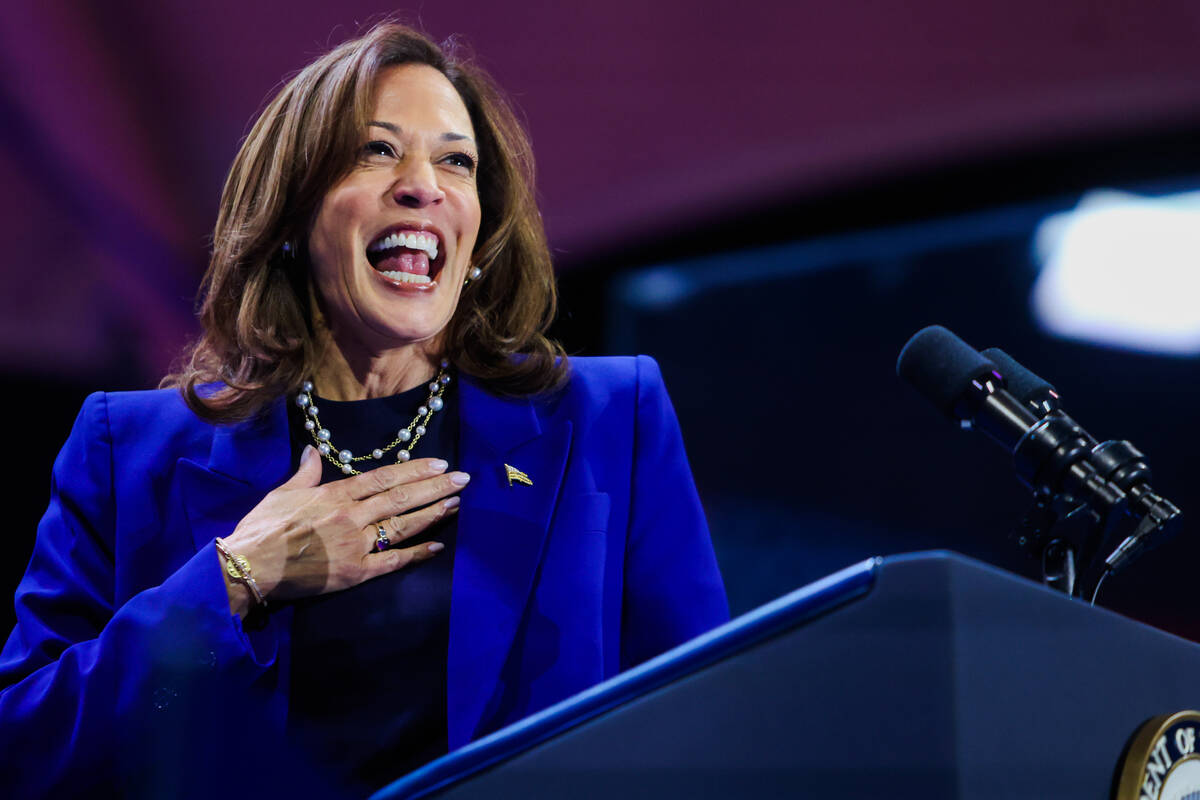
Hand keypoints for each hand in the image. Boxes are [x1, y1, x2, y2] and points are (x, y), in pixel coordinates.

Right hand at [218, 445, 468, 616]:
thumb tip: (312, 450)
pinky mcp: (355, 573)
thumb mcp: (282, 493)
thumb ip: (305, 473)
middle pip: (401, 498)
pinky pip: (391, 562)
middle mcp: (351, 516)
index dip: (415, 469)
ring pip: (401, 526)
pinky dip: (416, 554)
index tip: (440, 463)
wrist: (249, 567)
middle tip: (463, 478)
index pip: (384, 478)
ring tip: (456, 504)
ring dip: (431, 514)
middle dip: (435, 486)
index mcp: (335, 494)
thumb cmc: (262, 529)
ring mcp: (355, 545)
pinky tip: (437, 547)